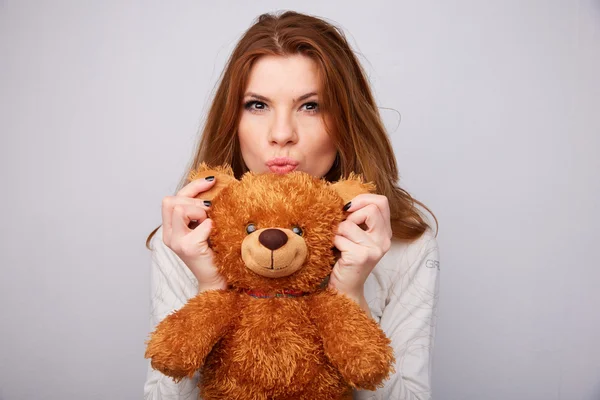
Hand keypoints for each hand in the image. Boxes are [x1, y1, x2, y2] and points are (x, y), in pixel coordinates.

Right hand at [161, 176, 226, 291]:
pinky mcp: (188, 248)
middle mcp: (169, 235)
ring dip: (200, 211)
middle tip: (210, 211)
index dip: (192, 186)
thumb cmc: (214, 252)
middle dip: (194, 200)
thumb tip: (212, 185)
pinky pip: (202, 225)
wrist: (217, 278)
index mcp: (171, 228)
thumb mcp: (204, 226)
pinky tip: (214, 234)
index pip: (172, 197)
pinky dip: (211, 226)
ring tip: (209, 224)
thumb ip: (200, 210)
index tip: (211, 182)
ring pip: (180, 208)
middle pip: (171, 200)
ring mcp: (176, 242)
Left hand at [328, 194, 392, 304]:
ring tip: (339, 244)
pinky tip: (336, 253)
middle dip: (350, 215)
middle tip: (344, 229)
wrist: (346, 288)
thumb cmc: (347, 259)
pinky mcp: (361, 256)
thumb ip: (359, 218)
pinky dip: (333, 242)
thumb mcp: (357, 235)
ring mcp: (374, 249)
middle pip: (371, 208)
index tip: (349, 209)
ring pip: (349, 224)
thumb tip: (345, 199)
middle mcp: (384, 240)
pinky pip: (340, 237)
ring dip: (338, 231)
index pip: (382, 202)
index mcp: (385, 232)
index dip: (363, 199)